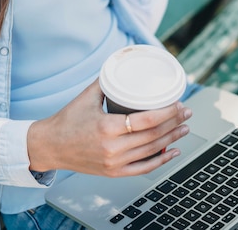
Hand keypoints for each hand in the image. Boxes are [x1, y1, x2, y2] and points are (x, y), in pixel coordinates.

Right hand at [27, 79, 191, 176]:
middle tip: (186, 111)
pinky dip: (161, 160)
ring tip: (184, 127)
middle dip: (174, 123)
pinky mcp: (114, 173)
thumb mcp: (87, 96)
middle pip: (153, 136)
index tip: (177, 103)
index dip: (166, 112)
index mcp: (107, 127)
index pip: (145, 121)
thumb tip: (122, 65)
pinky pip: (144, 168)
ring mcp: (115, 163)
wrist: (50, 146)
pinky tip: (173, 151)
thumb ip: (106, 81)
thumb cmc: (67, 119)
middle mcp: (113, 148)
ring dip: (172, 139)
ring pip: (152, 151)